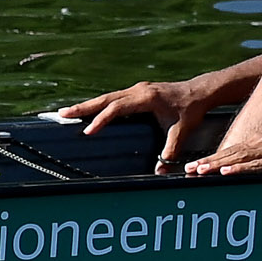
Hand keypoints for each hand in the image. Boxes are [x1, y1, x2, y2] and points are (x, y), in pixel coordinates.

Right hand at [59, 79, 213, 164]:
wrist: (199, 91)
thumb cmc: (191, 109)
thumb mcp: (183, 130)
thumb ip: (171, 150)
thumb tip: (161, 171)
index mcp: (146, 97)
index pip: (117, 108)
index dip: (101, 120)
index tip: (88, 132)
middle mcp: (138, 90)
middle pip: (105, 99)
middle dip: (83, 107)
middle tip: (62, 114)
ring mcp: (136, 90)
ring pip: (107, 98)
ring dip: (88, 105)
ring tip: (68, 112)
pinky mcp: (136, 92)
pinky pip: (113, 99)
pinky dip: (99, 105)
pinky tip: (88, 112)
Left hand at [184, 128, 261, 175]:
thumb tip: (248, 173)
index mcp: (259, 142)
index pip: (230, 151)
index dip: (210, 159)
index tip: (192, 167)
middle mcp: (261, 143)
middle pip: (228, 153)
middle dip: (206, 162)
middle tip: (186, 171)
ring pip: (237, 158)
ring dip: (216, 165)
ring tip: (198, 171)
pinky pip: (257, 165)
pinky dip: (239, 168)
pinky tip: (225, 172)